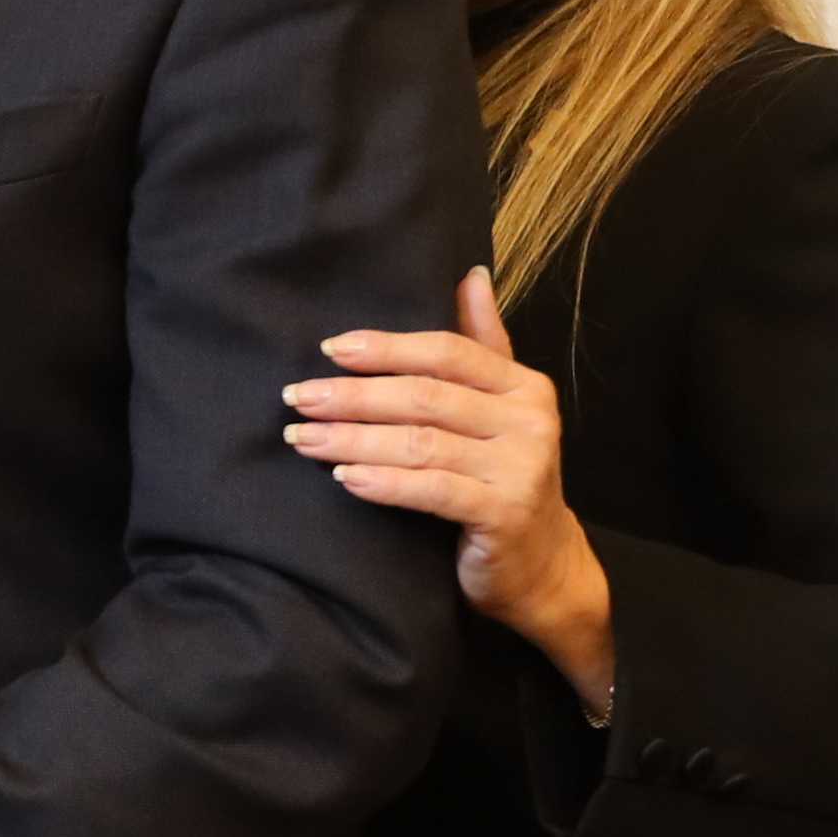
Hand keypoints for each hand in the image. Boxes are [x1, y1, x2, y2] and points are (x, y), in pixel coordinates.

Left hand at [285, 266, 614, 706]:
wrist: (541, 563)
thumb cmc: (503, 475)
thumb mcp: (501, 406)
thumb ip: (483, 343)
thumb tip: (469, 273)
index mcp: (524, 386)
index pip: (447, 352)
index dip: (386, 348)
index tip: (328, 350)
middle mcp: (529, 422)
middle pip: (425, 397)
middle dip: (353, 395)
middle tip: (296, 397)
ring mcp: (521, 469)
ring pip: (420, 443)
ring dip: (352, 438)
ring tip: (302, 438)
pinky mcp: (505, 514)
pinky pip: (432, 490)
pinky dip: (383, 482)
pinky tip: (344, 477)